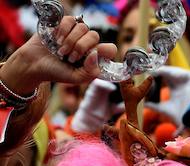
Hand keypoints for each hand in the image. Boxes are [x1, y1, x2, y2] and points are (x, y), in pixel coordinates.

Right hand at [0, 18, 116, 93]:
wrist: (35, 65)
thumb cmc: (57, 72)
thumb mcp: (77, 78)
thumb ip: (91, 71)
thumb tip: (95, 54)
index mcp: (94, 57)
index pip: (110, 48)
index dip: (103, 51)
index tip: (90, 57)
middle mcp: (87, 43)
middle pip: (94, 36)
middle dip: (81, 47)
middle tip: (70, 57)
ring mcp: (75, 33)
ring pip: (83, 27)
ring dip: (71, 41)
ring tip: (62, 51)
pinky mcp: (63, 24)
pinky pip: (70, 20)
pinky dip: (63, 31)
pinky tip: (57, 40)